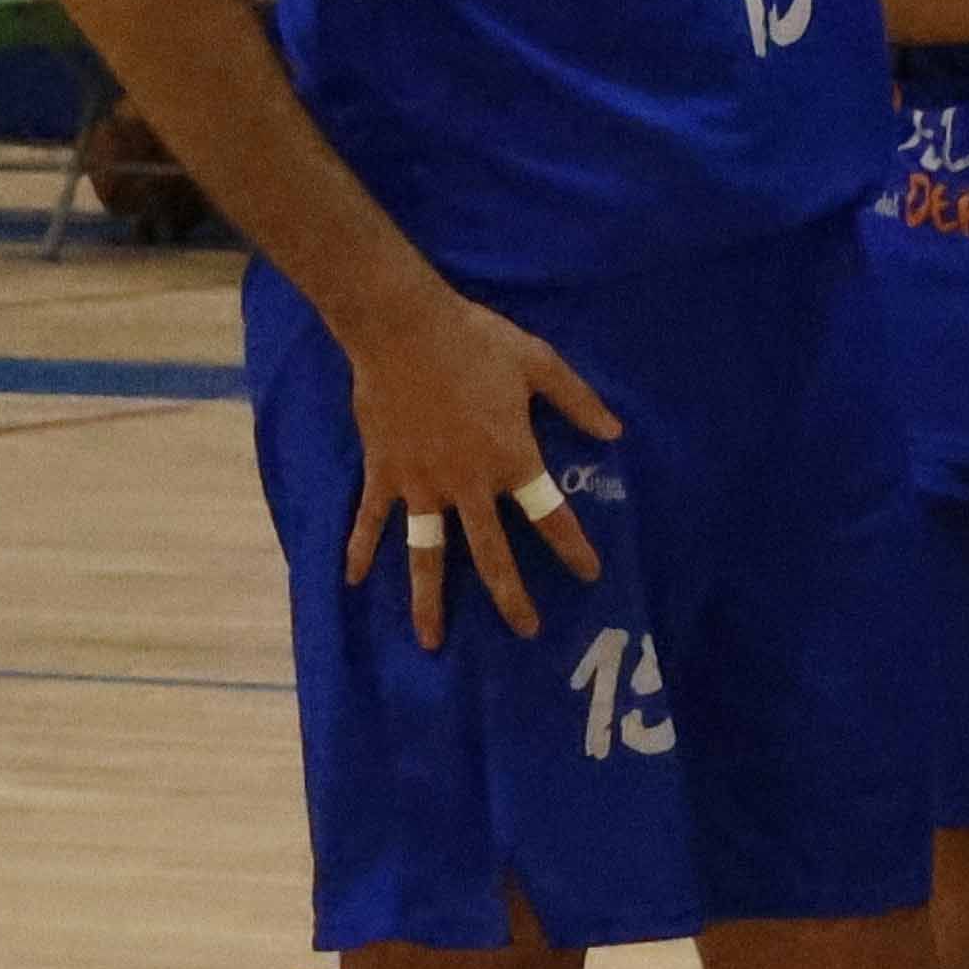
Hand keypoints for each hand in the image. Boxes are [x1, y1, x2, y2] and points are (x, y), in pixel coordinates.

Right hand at [329, 288, 621, 651]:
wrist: (403, 327)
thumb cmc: (476, 341)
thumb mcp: (539, 363)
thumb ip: (578, 400)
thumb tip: (615, 433)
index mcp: (511, 458)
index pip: (549, 516)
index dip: (572, 548)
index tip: (589, 574)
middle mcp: (467, 484)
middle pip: (492, 554)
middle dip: (511, 597)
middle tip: (526, 631)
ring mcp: (421, 484)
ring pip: (427, 554)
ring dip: (429, 599)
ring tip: (432, 641)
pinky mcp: (384, 473)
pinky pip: (371, 520)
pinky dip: (360, 549)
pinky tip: (353, 580)